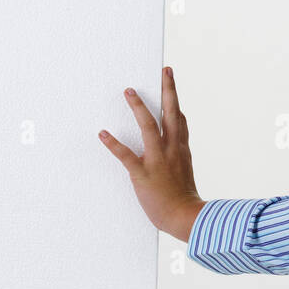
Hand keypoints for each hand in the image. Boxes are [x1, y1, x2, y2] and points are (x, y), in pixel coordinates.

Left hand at [99, 67, 206, 240]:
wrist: (186, 217)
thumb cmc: (183, 200)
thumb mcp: (186, 174)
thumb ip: (181, 158)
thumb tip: (178, 149)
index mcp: (181, 151)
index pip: (179, 121)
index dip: (175, 103)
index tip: (171, 86)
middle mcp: (172, 150)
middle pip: (171, 113)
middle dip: (168, 90)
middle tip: (165, 70)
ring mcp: (158, 160)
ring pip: (149, 127)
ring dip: (138, 107)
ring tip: (129, 91)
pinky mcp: (143, 173)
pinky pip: (126, 156)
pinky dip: (113, 144)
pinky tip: (102, 134)